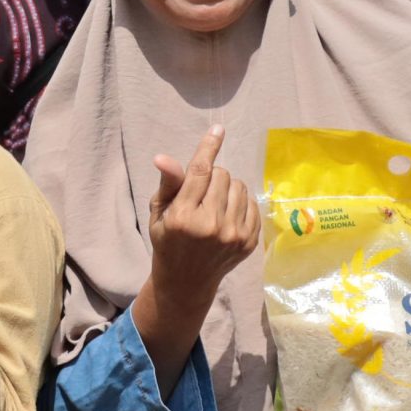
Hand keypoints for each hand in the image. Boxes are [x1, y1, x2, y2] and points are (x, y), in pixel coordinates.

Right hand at [141, 125, 259, 349]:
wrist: (186, 282)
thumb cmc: (168, 241)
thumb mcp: (159, 213)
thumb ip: (168, 184)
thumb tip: (163, 157)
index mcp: (184, 217)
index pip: (200, 172)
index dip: (209, 147)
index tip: (218, 129)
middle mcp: (212, 226)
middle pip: (222, 175)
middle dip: (212, 176)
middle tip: (201, 193)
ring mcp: (234, 235)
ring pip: (239, 186)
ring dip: (227, 187)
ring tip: (214, 203)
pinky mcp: (249, 241)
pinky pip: (251, 203)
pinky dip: (240, 202)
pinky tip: (227, 214)